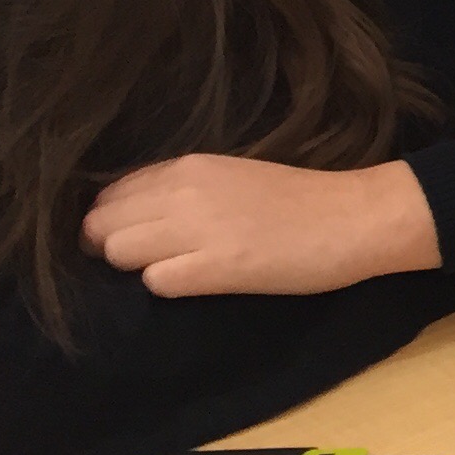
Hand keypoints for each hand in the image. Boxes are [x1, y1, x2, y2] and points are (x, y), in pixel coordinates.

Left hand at [82, 154, 441, 298]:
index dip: (113, 222)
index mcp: (188, 166)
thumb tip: (135, 216)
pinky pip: (155, 282)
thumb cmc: (300, 198)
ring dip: (136, 268)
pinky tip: (198, 283)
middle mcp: (184, 191)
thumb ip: (183, 189)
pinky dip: (167, 287)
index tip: (136, 238)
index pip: (109, 194)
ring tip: (177, 271)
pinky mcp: (217, 267)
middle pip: (101, 225)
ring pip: (117, 252)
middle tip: (149, 261)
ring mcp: (198, 228)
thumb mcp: (232, 176)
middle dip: (111, 248)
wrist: (354, 217)